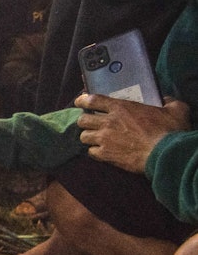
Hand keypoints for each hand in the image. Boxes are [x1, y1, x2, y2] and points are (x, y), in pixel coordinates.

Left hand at [75, 94, 189, 172]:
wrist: (164, 154)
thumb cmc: (170, 131)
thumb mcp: (175, 109)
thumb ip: (168, 101)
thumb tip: (166, 100)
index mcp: (121, 107)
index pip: (93, 100)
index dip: (83, 100)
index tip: (80, 101)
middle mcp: (108, 122)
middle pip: (83, 119)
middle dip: (85, 121)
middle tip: (92, 124)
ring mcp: (105, 139)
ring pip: (83, 136)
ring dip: (88, 137)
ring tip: (96, 138)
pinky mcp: (106, 155)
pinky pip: (90, 152)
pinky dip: (94, 152)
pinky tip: (102, 151)